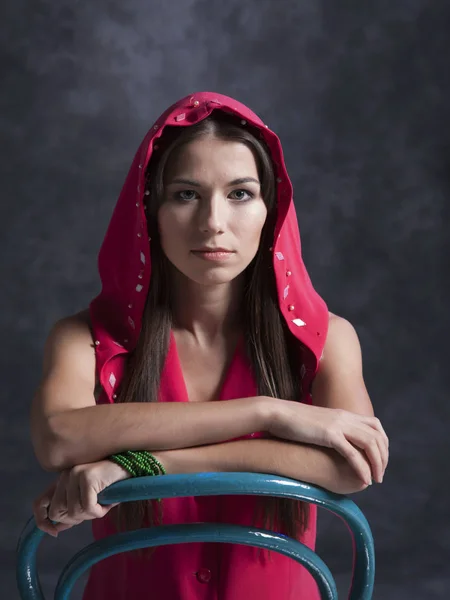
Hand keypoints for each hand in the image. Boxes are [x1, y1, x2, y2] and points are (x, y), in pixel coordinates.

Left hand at [32, 460, 130, 536]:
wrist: (130, 468)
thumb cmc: (111, 484)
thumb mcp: (87, 499)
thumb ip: (72, 511)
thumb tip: (56, 529)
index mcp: (62, 480)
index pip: (40, 503)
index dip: (43, 521)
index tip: (54, 533)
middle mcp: (65, 476)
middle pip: (57, 513)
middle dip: (76, 520)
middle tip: (92, 513)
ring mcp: (74, 475)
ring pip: (73, 512)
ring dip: (91, 515)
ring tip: (103, 506)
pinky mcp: (86, 477)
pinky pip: (87, 507)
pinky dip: (99, 511)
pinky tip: (108, 504)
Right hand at [267, 399, 388, 485]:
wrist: (278, 414)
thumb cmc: (293, 421)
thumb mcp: (318, 423)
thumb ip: (330, 429)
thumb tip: (335, 441)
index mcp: (343, 414)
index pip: (375, 425)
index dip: (383, 444)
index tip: (380, 460)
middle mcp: (345, 417)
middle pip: (377, 436)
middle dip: (383, 457)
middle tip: (380, 475)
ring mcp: (338, 424)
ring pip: (370, 444)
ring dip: (376, 464)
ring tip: (375, 480)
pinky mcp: (329, 434)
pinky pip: (353, 453)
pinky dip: (362, 468)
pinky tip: (364, 480)